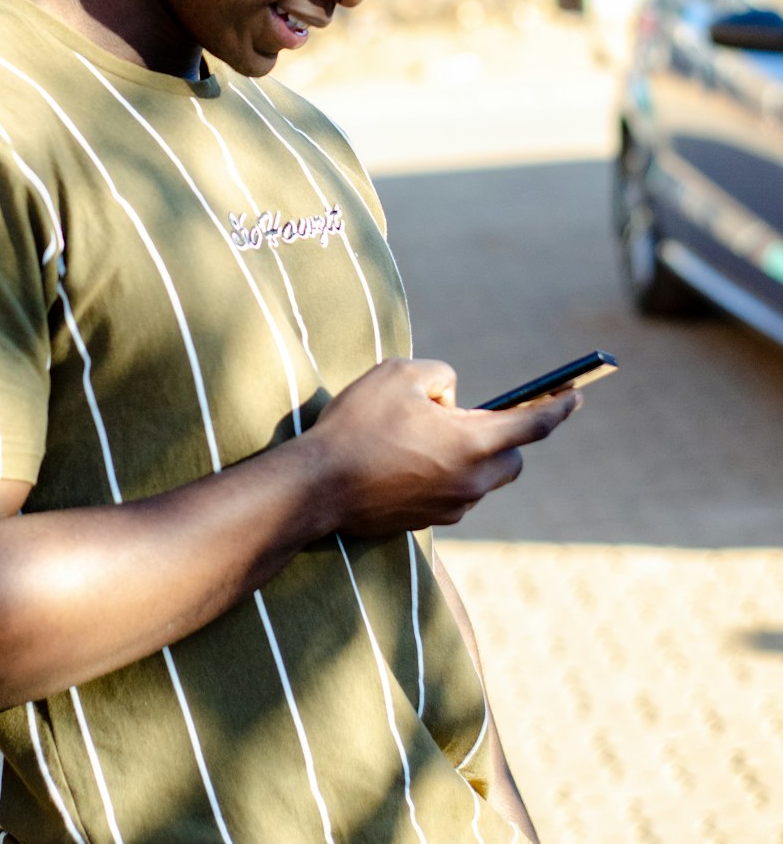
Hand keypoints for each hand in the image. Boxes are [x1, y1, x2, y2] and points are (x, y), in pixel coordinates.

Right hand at [311, 358, 578, 537]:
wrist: (318, 486)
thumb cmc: (359, 424)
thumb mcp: (400, 373)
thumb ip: (441, 375)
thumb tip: (451, 399)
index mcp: (473, 442)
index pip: (534, 424)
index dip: (559, 406)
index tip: (576, 395)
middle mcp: (472, 481)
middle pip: (513, 458)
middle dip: (506, 436)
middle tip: (472, 415)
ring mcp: (451, 506)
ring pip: (482, 478)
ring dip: (471, 456)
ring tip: (425, 436)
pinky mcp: (428, 521)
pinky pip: (454, 493)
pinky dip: (447, 475)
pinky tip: (407, 460)